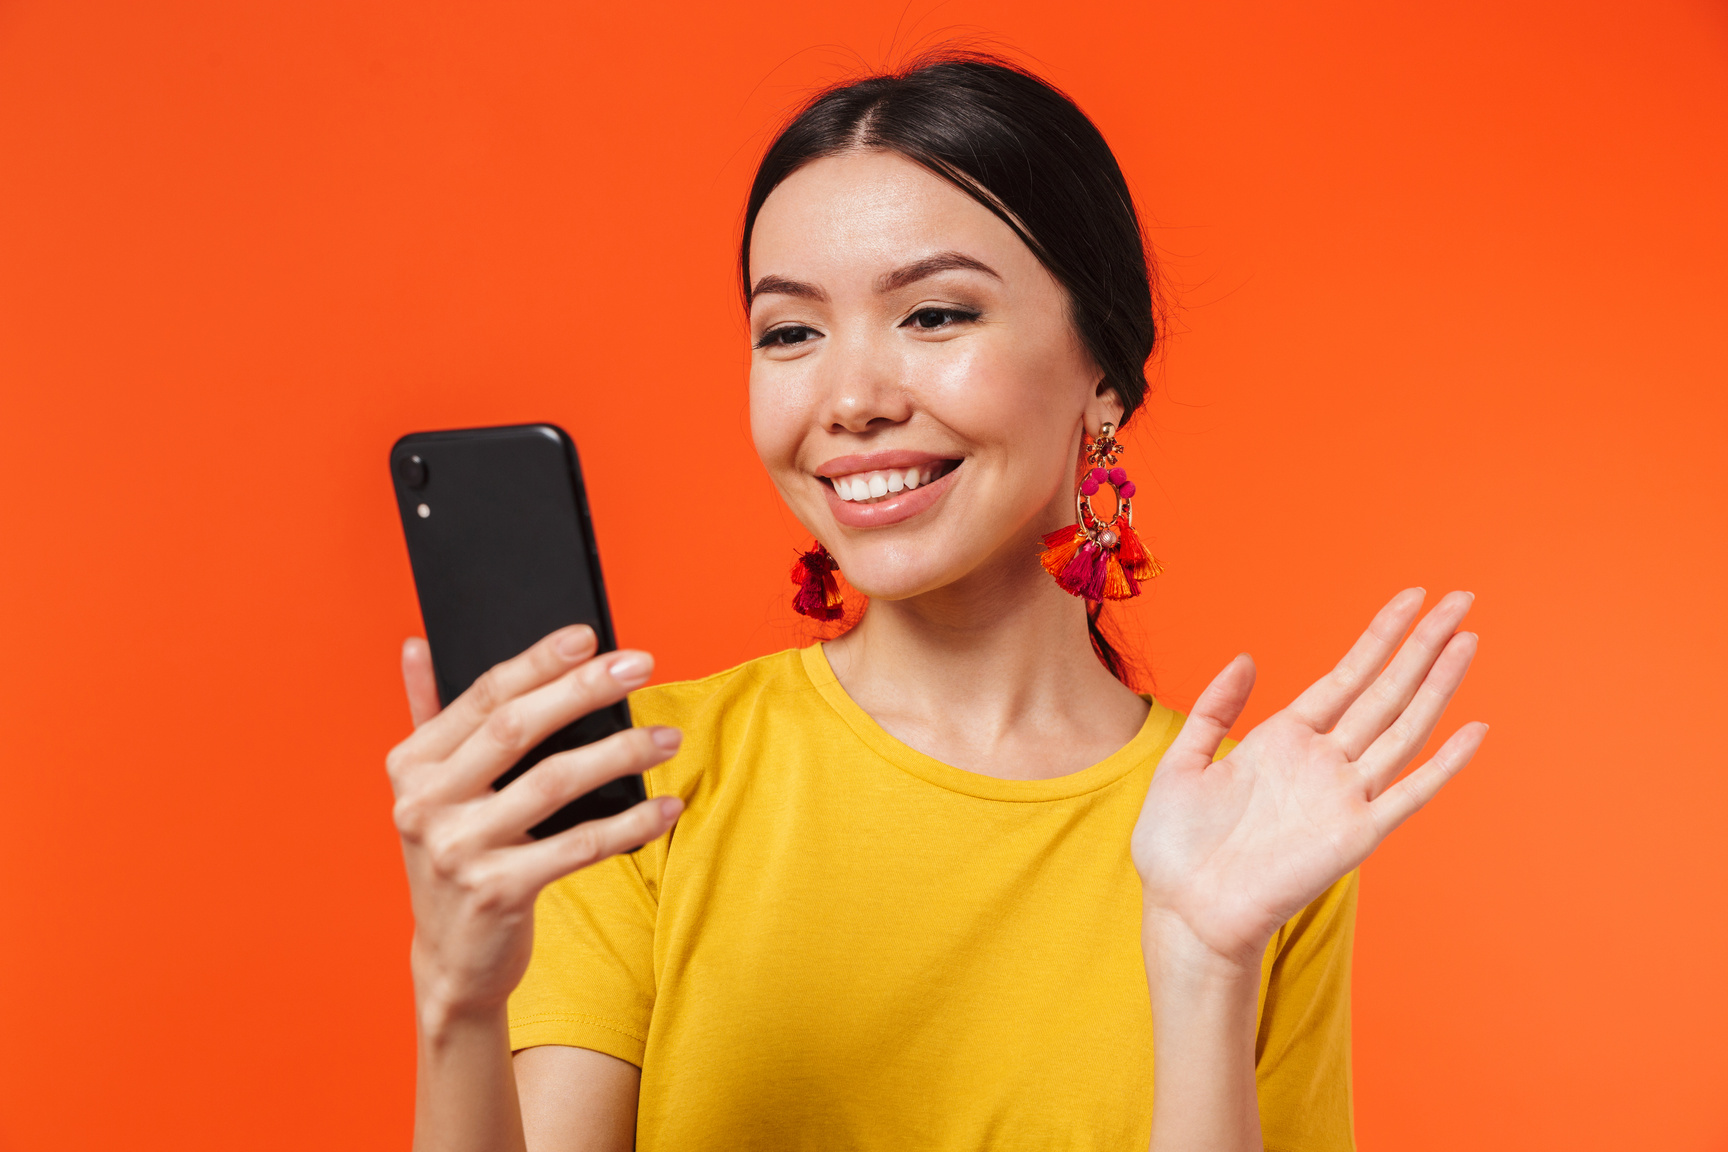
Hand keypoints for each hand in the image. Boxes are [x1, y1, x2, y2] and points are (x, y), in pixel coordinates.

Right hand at [387, 625, 683, 1027]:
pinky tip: (665, 807)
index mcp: (412, 765)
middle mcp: (426, 803)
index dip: (538, 661)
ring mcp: (459, 849)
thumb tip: (417, 644)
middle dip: (584, 689)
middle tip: (640, 665)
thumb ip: (424, 714)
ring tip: (667, 738)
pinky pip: (579, 845)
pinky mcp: (498, 891)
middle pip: (517, 728)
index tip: (588, 636)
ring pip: (554, 782)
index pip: (483, 695)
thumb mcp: (426, 789)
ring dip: (620, 753)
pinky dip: (629, 824)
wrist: (450, 961)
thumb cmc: (453, 858)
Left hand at [1132, 589, 1486, 969]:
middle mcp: (1322, 762)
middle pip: (1385, 690)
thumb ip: (1215, 710)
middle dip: (1423, 644)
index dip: (1381, 636)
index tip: (1412, 597)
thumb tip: (1246, 657)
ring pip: (1402, 728)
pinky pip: (1408, 795)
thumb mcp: (1183, 762)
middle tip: (1461, 598)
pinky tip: (1474, 730)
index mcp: (1285, 739)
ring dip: (1437, 685)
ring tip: (1469, 639)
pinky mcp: (1353, 837)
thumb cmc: (1176, 847)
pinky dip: (1443, 765)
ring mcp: (1342, 797)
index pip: (1347, 675)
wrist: (1181, 910)